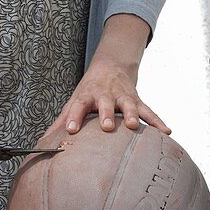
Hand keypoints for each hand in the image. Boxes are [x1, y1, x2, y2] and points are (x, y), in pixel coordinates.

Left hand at [45, 56, 171, 137]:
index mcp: (87, 96)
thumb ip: (62, 121)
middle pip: (106, 104)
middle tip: (107, 127)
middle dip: (107, 114)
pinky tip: (166, 132)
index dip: (74, 117)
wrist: (111, 67)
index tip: (71, 130)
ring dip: (132, 115)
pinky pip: (149, 111)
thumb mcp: (74, 101)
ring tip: (133, 126)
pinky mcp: (137, 100)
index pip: (78, 105)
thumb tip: (42, 143)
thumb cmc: (89, 90)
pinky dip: (158, 121)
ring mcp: (123, 97)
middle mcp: (105, 95)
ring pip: (129, 105)